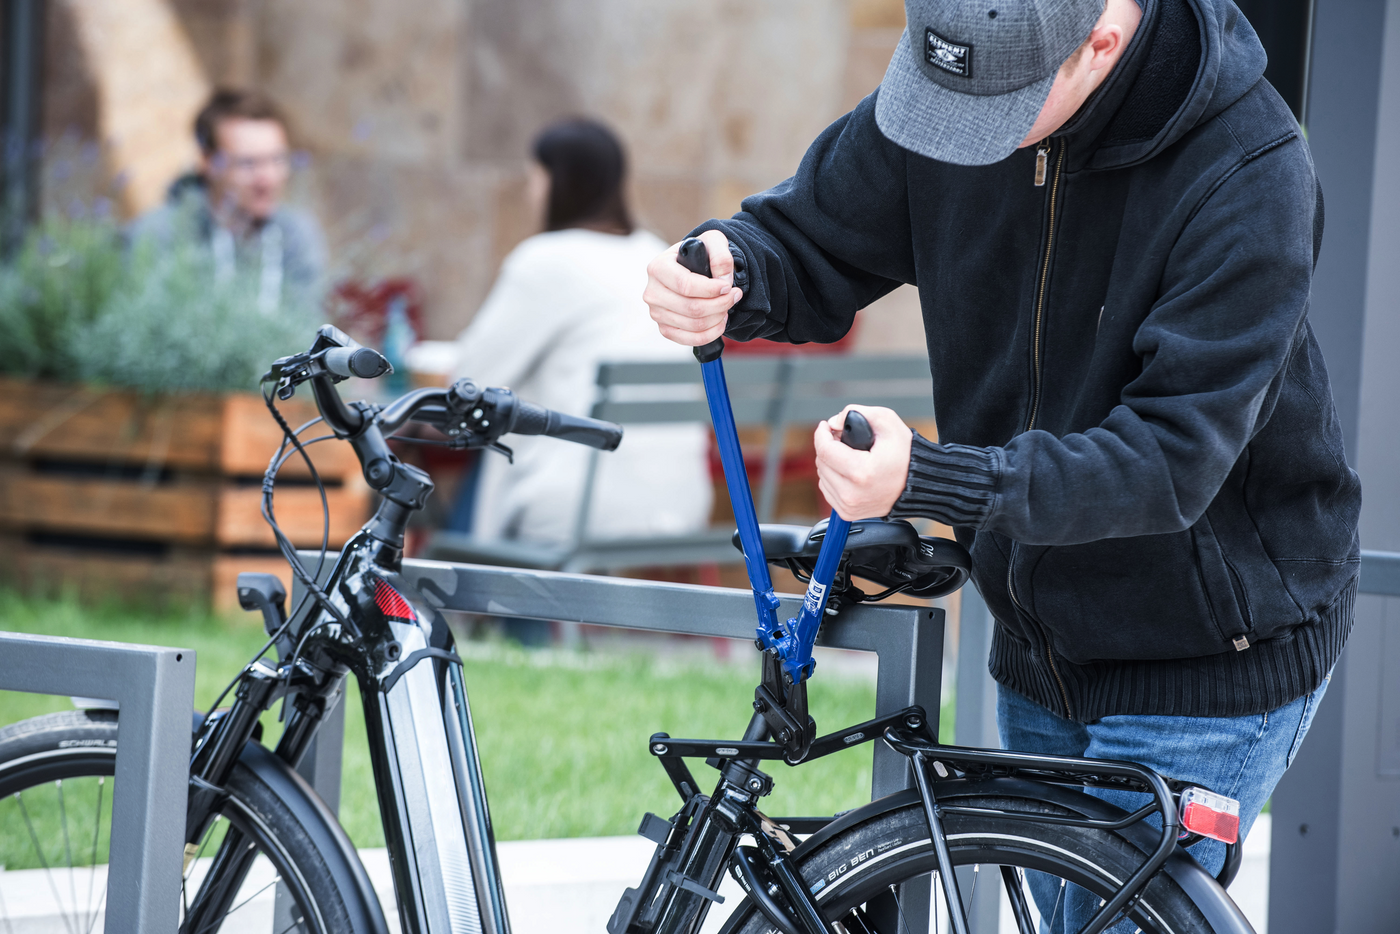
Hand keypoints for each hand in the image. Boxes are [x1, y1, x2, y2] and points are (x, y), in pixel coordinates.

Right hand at [643, 230, 742, 345]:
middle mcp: (653, 292)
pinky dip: (710, 334)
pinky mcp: (664, 329)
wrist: (693, 268)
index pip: (685, 285)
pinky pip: (690, 340)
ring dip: (718, 318)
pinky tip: (719, 322)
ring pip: (694, 325)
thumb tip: (723, 280)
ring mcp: (656, 313)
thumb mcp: (713, 242)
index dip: (711, 290)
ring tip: (727, 307)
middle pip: (691, 308)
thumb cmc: (700, 255)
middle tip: (734, 296)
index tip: (728, 287)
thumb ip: (721, 256)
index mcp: (658, 267)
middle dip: (720, 304)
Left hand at [814, 405, 912, 520]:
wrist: (918, 484)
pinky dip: (834, 478)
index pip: (825, 450)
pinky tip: (850, 472)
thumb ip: (857, 413)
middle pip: (822, 463)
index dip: (821, 433)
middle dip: (829, 447)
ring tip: (850, 456)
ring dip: (830, 463)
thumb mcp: (887, 421)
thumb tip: (833, 423)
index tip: (825, 426)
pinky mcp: (847, 513)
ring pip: (822, 477)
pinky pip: (827, 490)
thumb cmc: (905, 454)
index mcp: (860, 472)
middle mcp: (852, 494)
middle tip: (843, 440)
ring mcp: (849, 506)